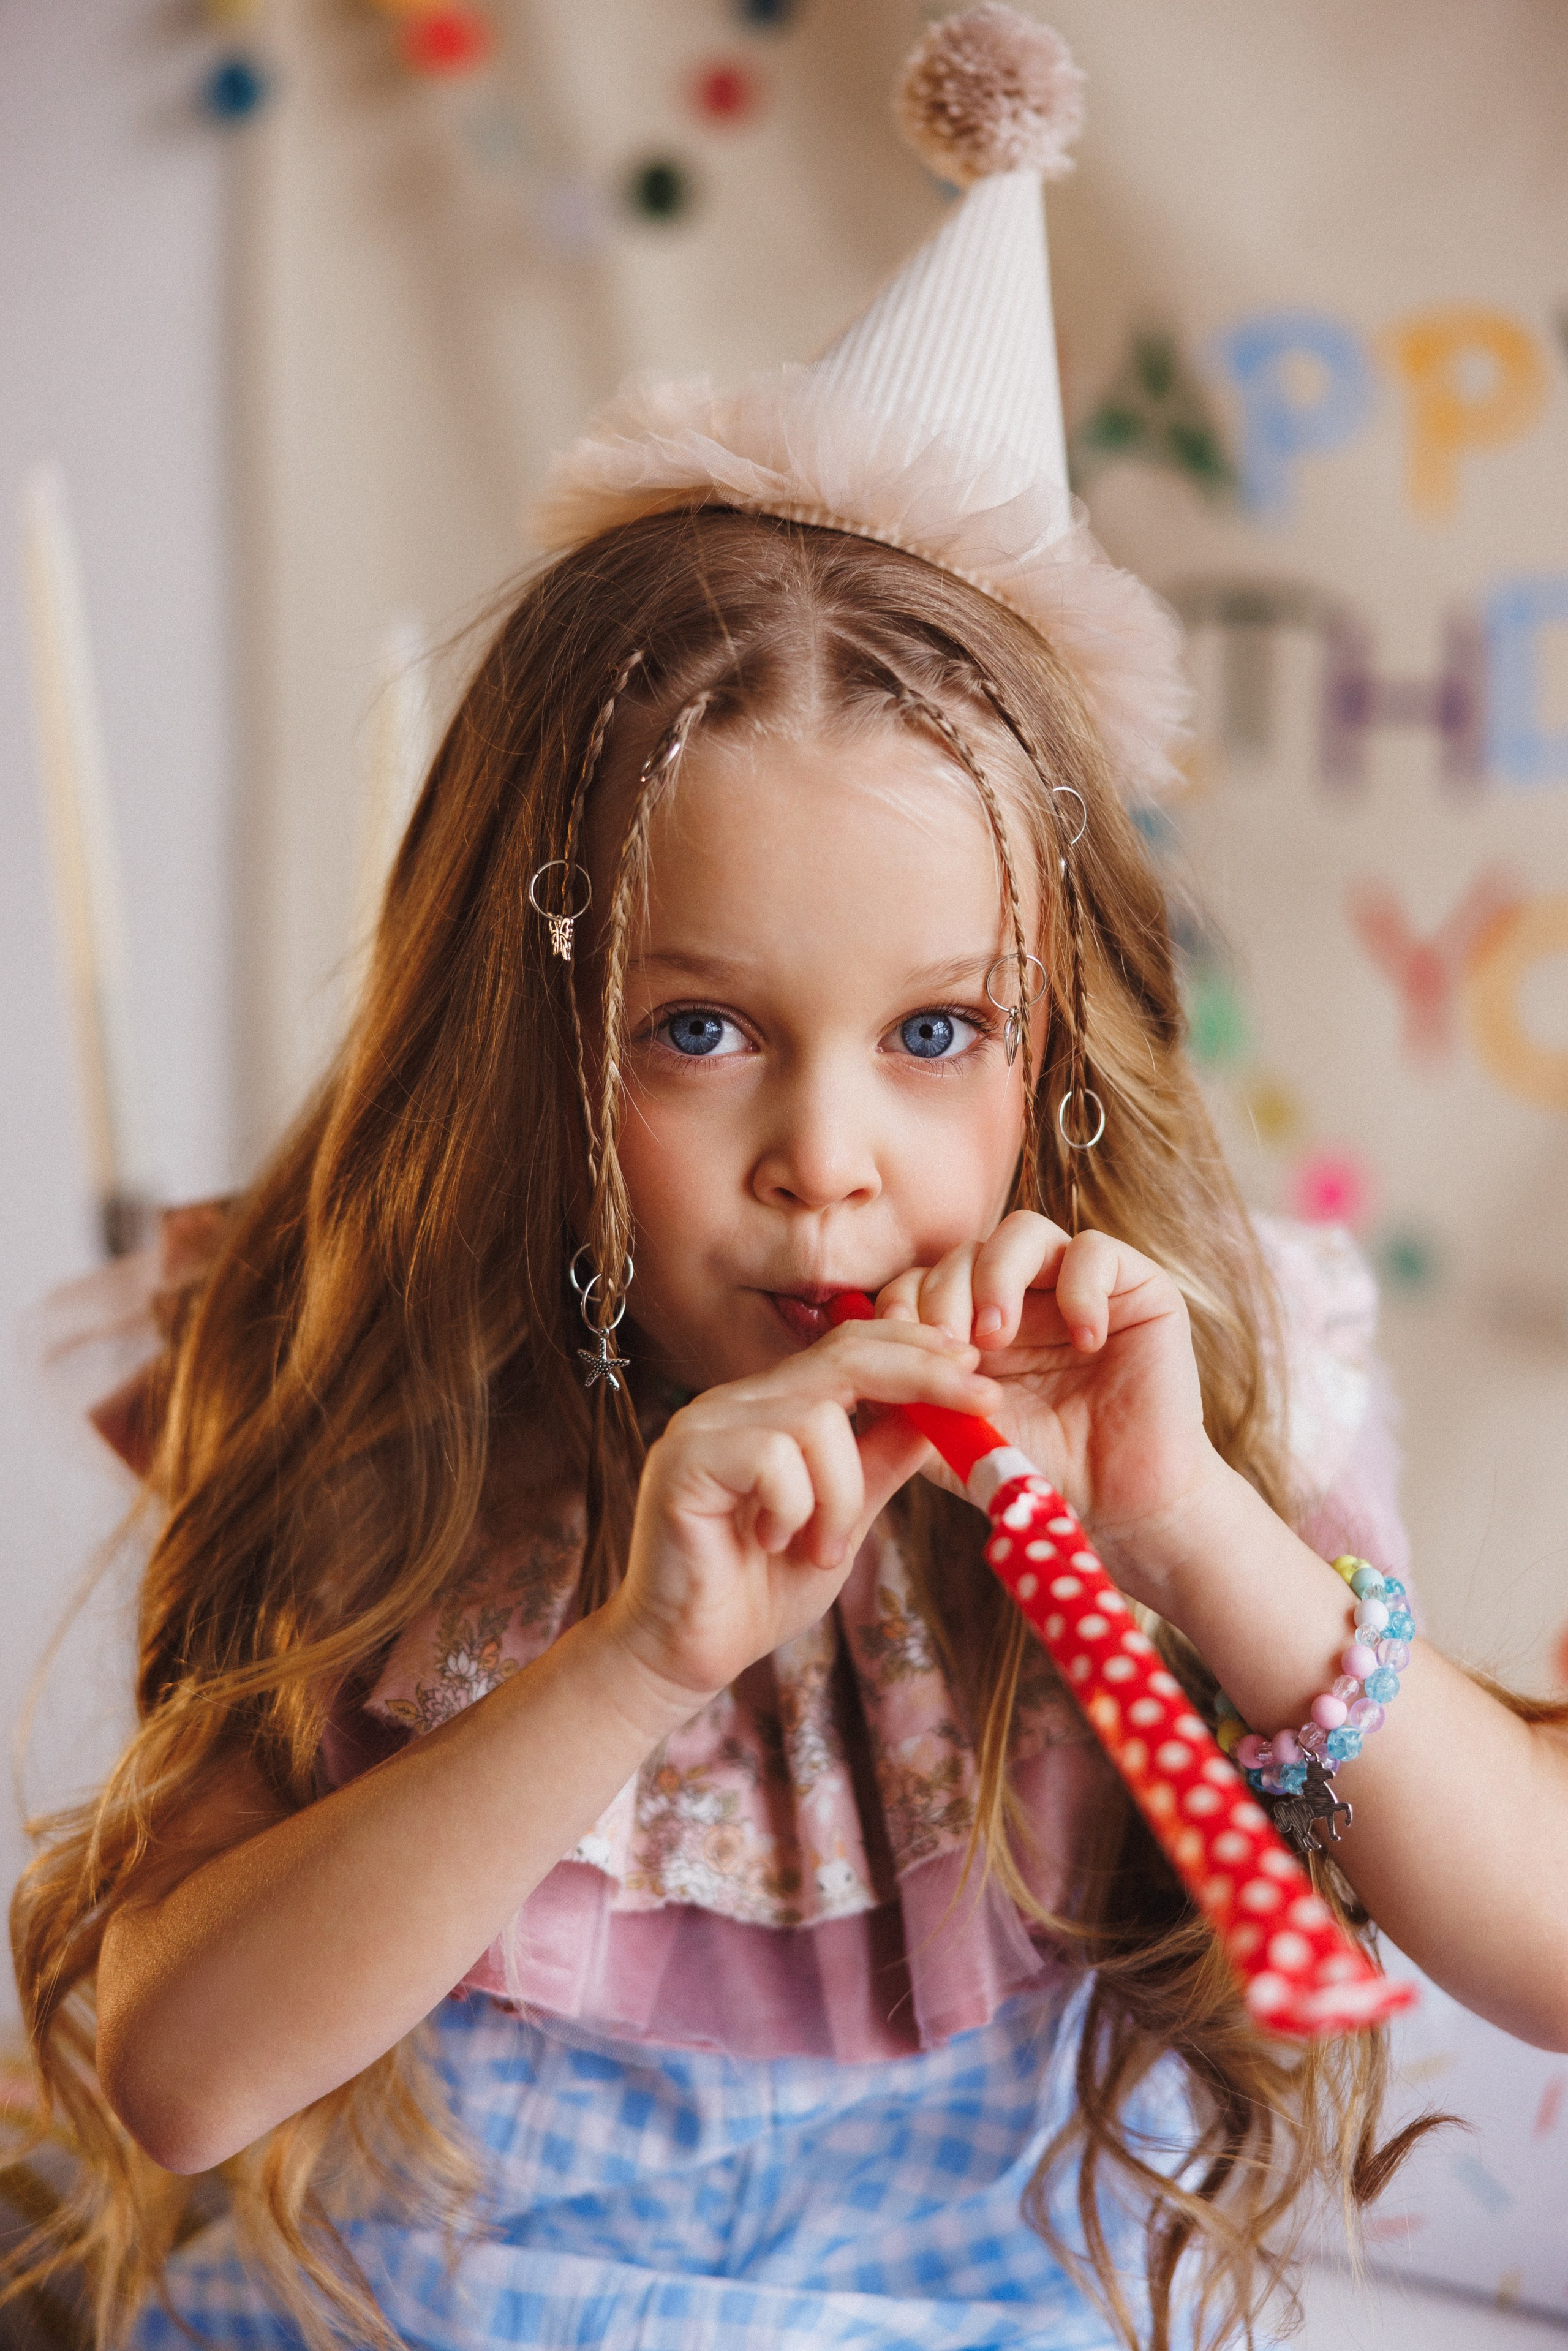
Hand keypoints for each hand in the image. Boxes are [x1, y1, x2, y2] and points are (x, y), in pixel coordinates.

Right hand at [603, 1320, 1001, 1705]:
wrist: (687, 1652)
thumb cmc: (760, 1589)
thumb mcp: (845, 1517)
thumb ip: (883, 1462)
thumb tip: (945, 1414)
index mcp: (773, 1406)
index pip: (851, 1348)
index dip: (917, 1349)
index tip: (978, 1370)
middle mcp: (736, 1402)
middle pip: (842, 1356)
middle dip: (921, 1374)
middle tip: (979, 1400)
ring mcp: (703, 1424)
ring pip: (815, 1417)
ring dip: (841, 1493)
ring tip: (821, 1548)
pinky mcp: (682, 1459)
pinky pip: (773, 1456)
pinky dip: (795, 1507)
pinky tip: (772, 1542)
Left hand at [876, 1212, 1228, 1607]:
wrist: (1123, 1505)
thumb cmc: (1040, 1470)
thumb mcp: (955, 1438)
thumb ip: (908, 1399)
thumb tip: (854, 1360)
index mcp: (973, 1322)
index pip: (921, 1279)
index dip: (903, 1303)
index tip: (901, 1349)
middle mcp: (1023, 1293)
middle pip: (963, 1251)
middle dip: (943, 1294)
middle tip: (950, 1348)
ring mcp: (1075, 1284)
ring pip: (1021, 1232)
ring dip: (996, 1278)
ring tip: (997, 1336)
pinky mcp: (1134, 1286)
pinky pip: (1095, 1250)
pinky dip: (1080, 1288)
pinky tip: (1083, 1342)